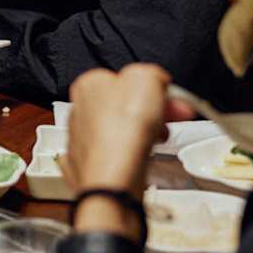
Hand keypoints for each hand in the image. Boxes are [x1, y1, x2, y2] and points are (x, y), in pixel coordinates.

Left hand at [65, 64, 170, 199]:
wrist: (113, 179)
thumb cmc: (122, 130)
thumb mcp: (147, 78)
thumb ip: (151, 73)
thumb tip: (155, 78)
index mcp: (89, 84)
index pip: (126, 79)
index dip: (154, 88)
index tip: (170, 97)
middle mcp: (79, 111)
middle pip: (125, 106)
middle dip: (153, 111)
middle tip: (173, 117)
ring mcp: (83, 142)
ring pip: (121, 132)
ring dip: (144, 134)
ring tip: (157, 139)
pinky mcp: (90, 167)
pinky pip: (117, 157)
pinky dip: (131, 157)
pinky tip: (140, 158)